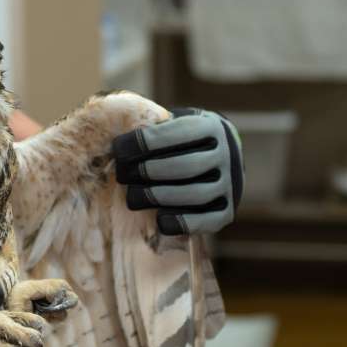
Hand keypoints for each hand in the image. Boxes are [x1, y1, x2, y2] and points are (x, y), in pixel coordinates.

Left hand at [111, 107, 243, 235]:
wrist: (221, 158)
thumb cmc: (183, 139)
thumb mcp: (175, 123)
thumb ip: (154, 128)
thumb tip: (116, 137)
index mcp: (211, 128)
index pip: (178, 133)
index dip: (144, 142)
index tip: (118, 148)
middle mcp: (226, 156)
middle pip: (186, 166)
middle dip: (148, 171)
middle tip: (122, 175)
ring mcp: (230, 185)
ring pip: (195, 194)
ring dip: (158, 197)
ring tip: (132, 197)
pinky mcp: (226, 212)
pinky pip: (205, 221)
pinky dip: (181, 222)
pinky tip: (158, 219)